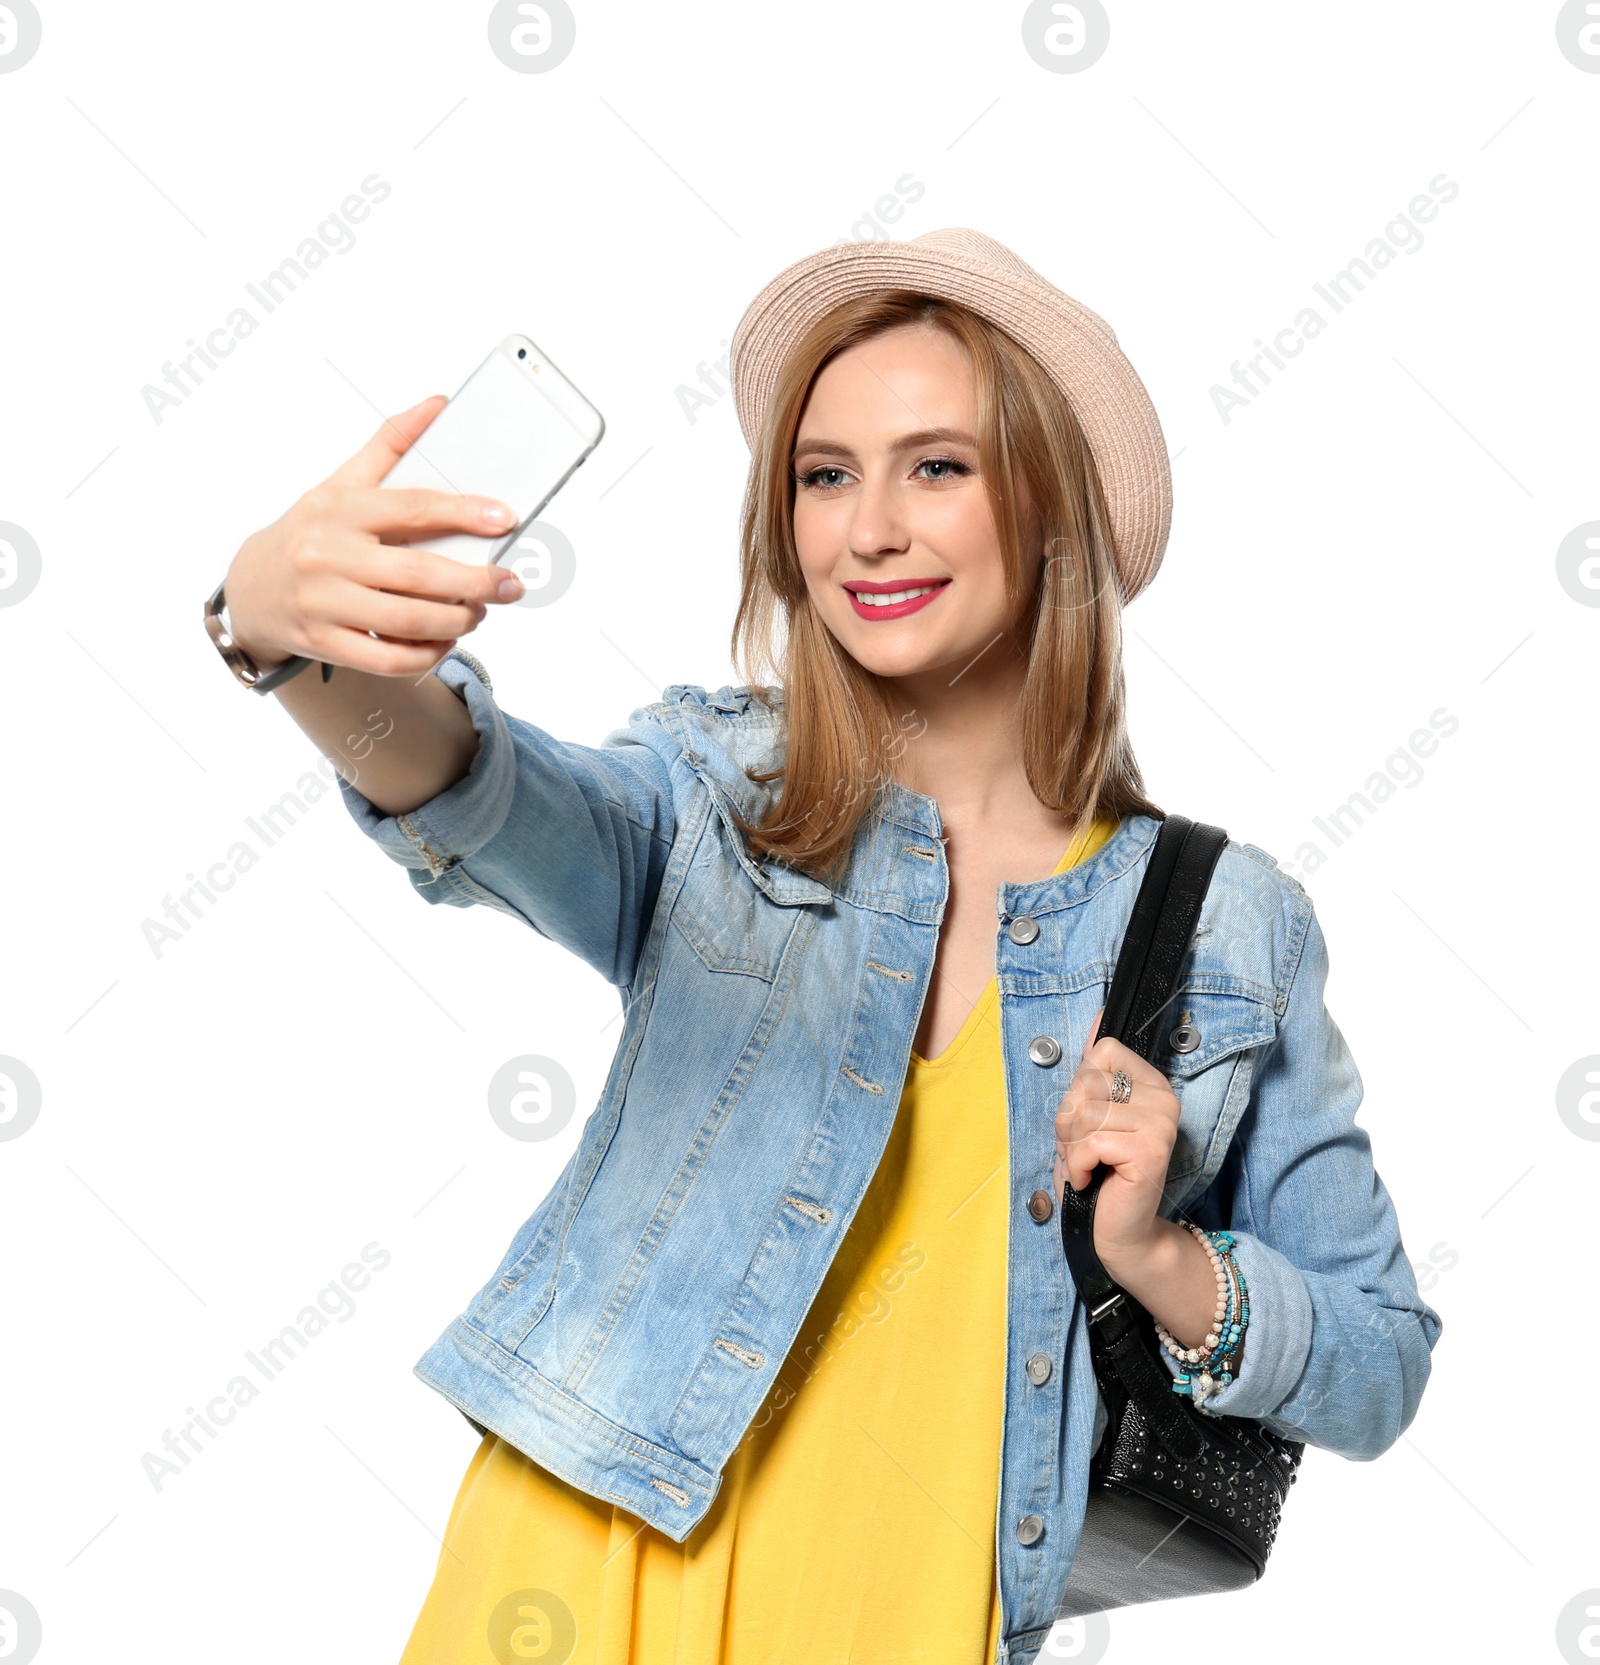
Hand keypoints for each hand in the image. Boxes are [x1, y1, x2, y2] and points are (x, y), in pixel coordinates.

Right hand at [222, 396, 525, 677]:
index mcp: (338, 508)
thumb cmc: (310, 533)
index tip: (505, 518)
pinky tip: (445, 641)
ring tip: (479, 612)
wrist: (250, 589)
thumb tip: (439, 405)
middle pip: (418, 573)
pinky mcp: (323, 642)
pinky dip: (426, 653)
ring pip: (406, 620)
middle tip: (510, 585)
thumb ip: (390, 444)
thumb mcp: (340, 483)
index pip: (412, 507)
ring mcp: (323, 602)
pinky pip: (386, 658)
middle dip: (475, 582)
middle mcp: (328, 554)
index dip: (464, 513)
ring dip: (456, 620)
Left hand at [1052, 1006, 1181, 1280]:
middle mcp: (1164, 1099)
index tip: (1089, 1121)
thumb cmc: (1098, 1174)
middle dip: (1069, 1121)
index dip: (1079, 1089)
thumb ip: (1094, 1069)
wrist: (1116, 1231)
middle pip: (1087, 1081)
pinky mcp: (1151, 1151)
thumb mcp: (1087, 1115)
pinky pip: (1091, 1141)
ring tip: (1089, 1165)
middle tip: (1086, 1151)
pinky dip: (1079, 1164)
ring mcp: (1161, 1125)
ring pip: (1085, 1112)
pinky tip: (1092, 1180)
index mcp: (1152, 1084)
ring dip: (1073, 1146)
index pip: (1102, 1051)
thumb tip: (1099, 1015)